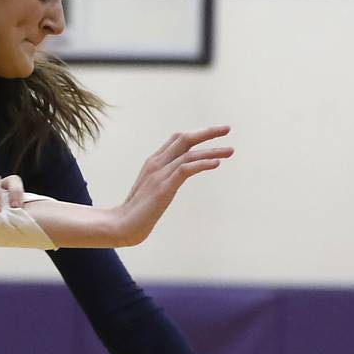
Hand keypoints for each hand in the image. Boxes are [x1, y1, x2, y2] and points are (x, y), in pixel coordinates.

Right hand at [114, 126, 233, 245]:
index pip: (177, 139)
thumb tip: (178, 177)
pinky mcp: (163, 187)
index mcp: (153, 162)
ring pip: (189, 154)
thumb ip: (165, 179)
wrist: (122, 225)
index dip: (198, 133)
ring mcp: (159, 174)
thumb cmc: (137, 211)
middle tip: (227, 128)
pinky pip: (185, 169)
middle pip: (184, 139)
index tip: (216, 131)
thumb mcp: (152, 189)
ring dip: (212, 151)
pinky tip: (217, 163)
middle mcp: (156, 163)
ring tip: (230, 150)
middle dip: (207, 132)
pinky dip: (202, 164)